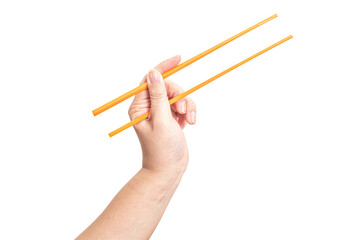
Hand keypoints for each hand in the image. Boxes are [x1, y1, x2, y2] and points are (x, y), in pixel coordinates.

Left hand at [128, 55, 195, 174]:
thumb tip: (153, 72)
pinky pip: (183, 105)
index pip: (150, 79)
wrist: (169, 170)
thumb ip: (159, 95)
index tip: (179, 58)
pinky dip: (188, 112)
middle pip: (167, 87)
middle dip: (179, 96)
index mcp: (139, 107)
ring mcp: (161, 113)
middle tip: (182, 112)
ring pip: (177, 96)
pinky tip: (187, 125)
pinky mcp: (171, 118)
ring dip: (186, 106)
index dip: (164, 68)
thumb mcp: (161, 120)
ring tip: (188, 121)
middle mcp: (148, 107)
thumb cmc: (162, 149)